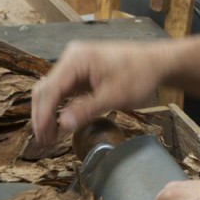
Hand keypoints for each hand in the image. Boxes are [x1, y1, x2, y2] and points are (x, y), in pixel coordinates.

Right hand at [31, 40, 170, 145]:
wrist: (157, 63)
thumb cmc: (140, 75)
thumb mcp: (114, 96)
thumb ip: (87, 110)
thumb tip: (62, 125)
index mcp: (76, 59)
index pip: (50, 89)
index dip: (43, 115)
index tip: (42, 136)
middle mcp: (71, 58)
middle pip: (46, 89)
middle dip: (43, 115)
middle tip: (44, 141)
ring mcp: (75, 65)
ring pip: (52, 90)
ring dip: (49, 112)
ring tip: (50, 136)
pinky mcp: (82, 72)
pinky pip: (64, 90)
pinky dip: (59, 107)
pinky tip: (60, 124)